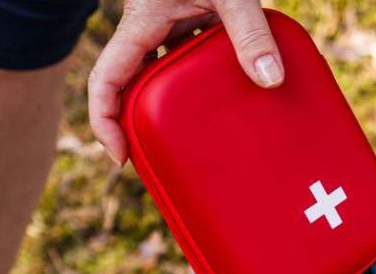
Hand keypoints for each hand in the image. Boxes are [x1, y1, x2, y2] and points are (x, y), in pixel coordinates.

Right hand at [89, 0, 282, 164]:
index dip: (105, 122)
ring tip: (200, 136)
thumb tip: (270, 81)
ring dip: (175, 101)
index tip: (122, 157)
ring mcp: (171, 20)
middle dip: (140, 123)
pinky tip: (232, 91)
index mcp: (141, 22)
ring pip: (161, 70)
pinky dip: (203, 76)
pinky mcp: (194, 14)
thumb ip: (249, 31)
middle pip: (132, 84)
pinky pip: (190, 52)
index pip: (106, 80)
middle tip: (164, 158)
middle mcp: (150, 26)